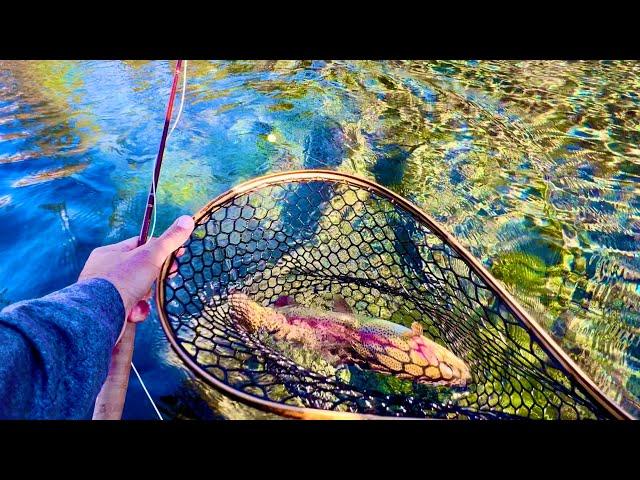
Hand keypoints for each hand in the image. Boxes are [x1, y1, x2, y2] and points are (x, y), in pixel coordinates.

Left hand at [79, 215, 194, 322]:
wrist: (100, 316)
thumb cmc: (122, 280)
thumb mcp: (150, 255)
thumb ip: (170, 239)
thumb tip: (188, 219)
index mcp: (110, 253)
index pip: (139, 245)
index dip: (160, 248)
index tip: (177, 254)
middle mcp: (105, 271)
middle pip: (140, 270)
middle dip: (154, 277)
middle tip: (166, 276)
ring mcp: (106, 292)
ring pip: (138, 291)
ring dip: (145, 297)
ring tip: (141, 300)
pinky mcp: (110, 311)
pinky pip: (131, 307)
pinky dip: (137, 311)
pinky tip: (133, 312)